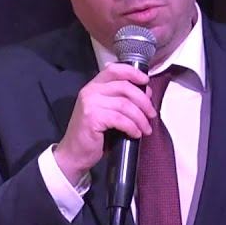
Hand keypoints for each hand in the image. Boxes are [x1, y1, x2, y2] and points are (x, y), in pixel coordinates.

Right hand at [53, 63, 156, 183]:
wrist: (74, 154)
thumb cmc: (92, 134)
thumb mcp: (105, 111)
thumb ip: (120, 99)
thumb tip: (145, 94)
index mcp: (93, 86)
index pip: (115, 70)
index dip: (133, 73)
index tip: (146, 81)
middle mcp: (90, 91)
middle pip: (125, 87)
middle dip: (143, 101)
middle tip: (151, 114)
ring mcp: (90, 104)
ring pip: (125, 105)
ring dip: (140, 118)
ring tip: (146, 128)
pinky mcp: (92, 118)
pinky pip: (120, 119)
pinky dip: (132, 127)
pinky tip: (136, 134)